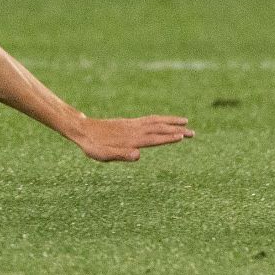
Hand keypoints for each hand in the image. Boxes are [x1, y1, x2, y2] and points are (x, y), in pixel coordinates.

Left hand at [67, 114, 193, 161]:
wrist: (81, 129)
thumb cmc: (92, 146)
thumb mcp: (103, 155)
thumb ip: (120, 155)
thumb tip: (138, 155)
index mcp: (130, 139)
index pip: (153, 138)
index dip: (168, 138)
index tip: (182, 136)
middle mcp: (133, 130)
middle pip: (159, 128)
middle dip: (176, 130)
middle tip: (193, 133)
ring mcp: (131, 125)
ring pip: (155, 121)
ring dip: (171, 122)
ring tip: (185, 122)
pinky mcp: (128, 122)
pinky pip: (148, 119)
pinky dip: (160, 119)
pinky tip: (164, 121)